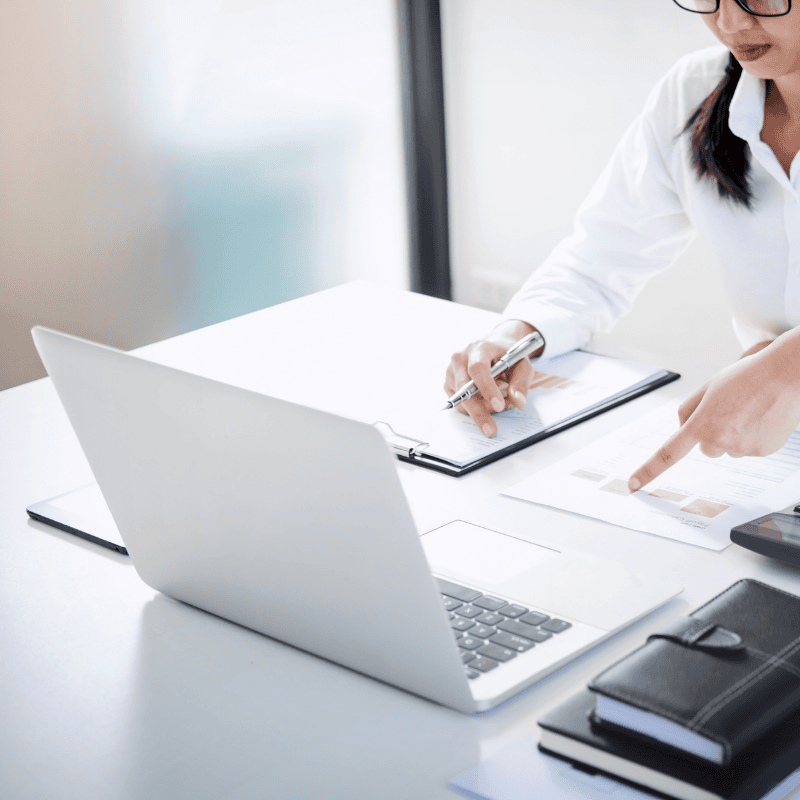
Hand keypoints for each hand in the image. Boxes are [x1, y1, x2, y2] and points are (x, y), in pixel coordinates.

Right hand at [443, 320, 543, 437]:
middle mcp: (460, 358)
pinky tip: (489, 402)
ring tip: (500, 405)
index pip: (478, 369)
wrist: (494, 349)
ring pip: (461, 400)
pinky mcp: (449, 384)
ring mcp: (451, 372)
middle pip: (464, 388)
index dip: (487, 388)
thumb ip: (521, 383)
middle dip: (479, 411)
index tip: (499, 406)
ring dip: (481, 409)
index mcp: (479, 348)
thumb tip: (518, 402)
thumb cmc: (507, 357)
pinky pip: (460, 404)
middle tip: (491, 430)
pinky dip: (475, 409)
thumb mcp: (521, 365)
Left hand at [628, 336, 799, 491]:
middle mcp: (720, 440)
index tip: (633, 484)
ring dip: (733, 434)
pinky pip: (748, 449)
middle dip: (712, 432)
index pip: (668, 453)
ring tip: (749, 410)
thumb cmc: (745, 377)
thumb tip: (682, 430)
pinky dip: (752, 436)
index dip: (649, 470)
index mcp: (700, 424)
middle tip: (729, 410)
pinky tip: (762, 417)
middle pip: (704, 447)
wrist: (785, 376)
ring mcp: (743, 449)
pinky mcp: (763, 452)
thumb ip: (687, 410)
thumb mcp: (706, 388)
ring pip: (727, 448)